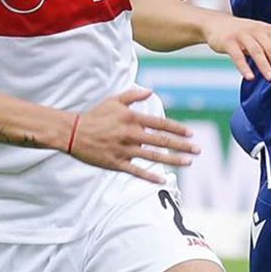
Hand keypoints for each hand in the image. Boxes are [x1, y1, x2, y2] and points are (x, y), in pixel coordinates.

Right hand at [66, 88, 199, 183]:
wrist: (72, 132)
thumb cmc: (95, 115)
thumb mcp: (114, 101)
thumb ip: (133, 95)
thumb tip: (151, 91)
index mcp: (132, 118)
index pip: (161, 124)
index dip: (177, 129)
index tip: (191, 134)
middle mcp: (131, 134)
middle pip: (162, 141)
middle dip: (182, 145)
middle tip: (198, 150)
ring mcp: (124, 150)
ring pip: (153, 156)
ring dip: (173, 160)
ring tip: (188, 162)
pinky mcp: (116, 163)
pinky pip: (137, 171)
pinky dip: (150, 176)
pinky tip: (163, 180)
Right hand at [202, 14, 270, 83]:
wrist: (217, 24)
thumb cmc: (243, 34)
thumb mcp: (261, 38)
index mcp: (268, 30)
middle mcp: (257, 30)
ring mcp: (242, 35)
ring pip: (257, 51)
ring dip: (265, 66)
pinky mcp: (228, 41)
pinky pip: (237, 55)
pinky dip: (244, 66)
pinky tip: (250, 77)